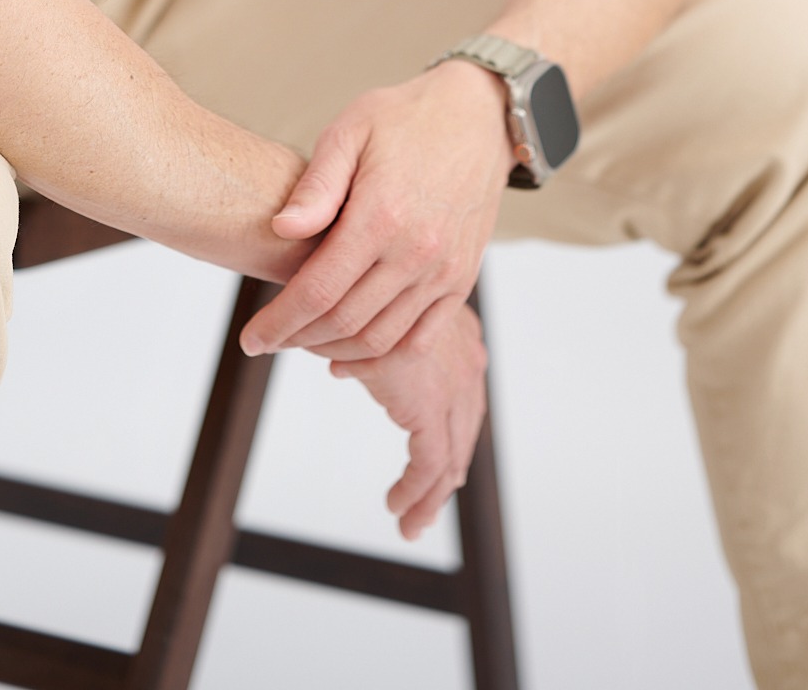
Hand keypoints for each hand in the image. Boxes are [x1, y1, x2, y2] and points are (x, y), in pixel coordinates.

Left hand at [241, 60, 513, 360]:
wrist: (476, 115)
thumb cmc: (405, 118)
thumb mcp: (350, 131)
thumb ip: (316, 185)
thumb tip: (280, 228)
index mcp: (382, 214)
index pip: (318, 290)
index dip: (279, 322)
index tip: (252, 338)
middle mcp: (416, 251)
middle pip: (345, 322)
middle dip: (298, 339)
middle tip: (269, 339)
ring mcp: (444, 270)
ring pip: (380, 339)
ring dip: (334, 350)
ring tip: (302, 342)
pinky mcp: (461, 280)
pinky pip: (419, 340)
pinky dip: (381, 359)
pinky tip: (348, 355)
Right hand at [324, 300, 489, 539]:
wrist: (341, 283)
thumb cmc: (344, 285)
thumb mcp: (362, 313)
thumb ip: (366, 340)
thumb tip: (341, 364)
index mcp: (457, 331)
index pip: (466, 390)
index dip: (454, 427)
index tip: (441, 462)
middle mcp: (466, 357)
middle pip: (465, 426)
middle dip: (447, 469)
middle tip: (427, 505)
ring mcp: (454, 383)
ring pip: (452, 455)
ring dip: (431, 495)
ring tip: (410, 523)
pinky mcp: (430, 407)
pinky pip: (431, 464)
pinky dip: (416, 490)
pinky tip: (397, 507)